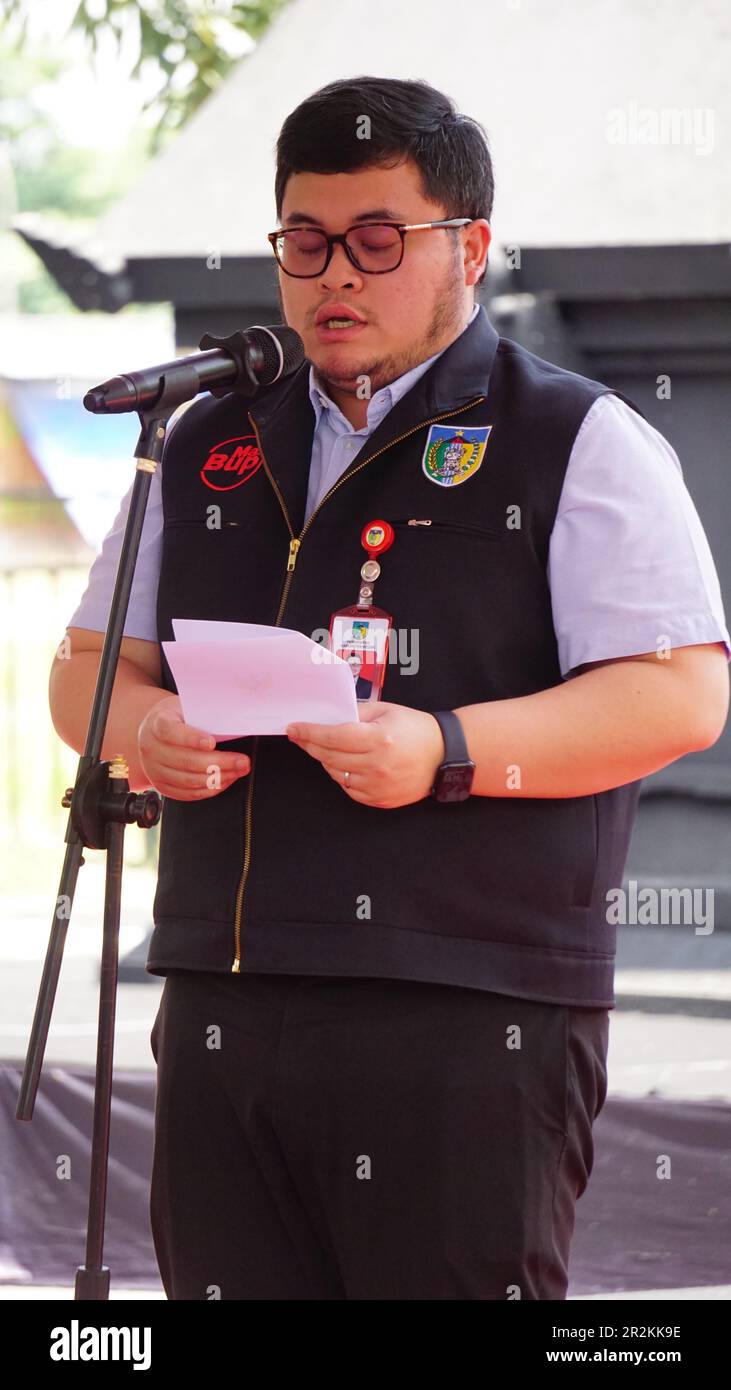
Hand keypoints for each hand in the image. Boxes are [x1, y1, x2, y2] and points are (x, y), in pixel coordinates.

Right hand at [138, 695, 249, 800]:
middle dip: (219, 763)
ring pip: (189, 780)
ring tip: (239, 771)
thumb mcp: (186, 707)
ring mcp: (154, 770)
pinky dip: (210, 789)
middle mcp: (151, 748)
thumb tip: (236, 721)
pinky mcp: (161, 786)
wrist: (154, 732)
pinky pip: (188, 793)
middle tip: (243, 761)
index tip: (212, 742)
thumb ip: (204, 715)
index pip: (171, 731)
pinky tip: (226, 780)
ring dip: (219, 778)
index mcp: (157, 723)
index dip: (192, 738)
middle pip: (186, 761)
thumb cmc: (178, 718)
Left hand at [286, 701, 443, 807]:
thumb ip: (355, 713)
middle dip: (311, 745)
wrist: (443, 755)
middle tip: (301, 736)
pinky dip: (343, 776)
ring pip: (336, 774)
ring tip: (328, 748)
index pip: (332, 736)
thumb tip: (327, 717)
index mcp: (378, 739)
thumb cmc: (415, 729)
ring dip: (327, 760)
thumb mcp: (386, 711)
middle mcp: (377, 765)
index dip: (309, 733)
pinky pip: (349, 788)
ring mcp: (378, 786)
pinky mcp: (380, 800)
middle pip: (329, 757)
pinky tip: (347, 764)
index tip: (293, 729)